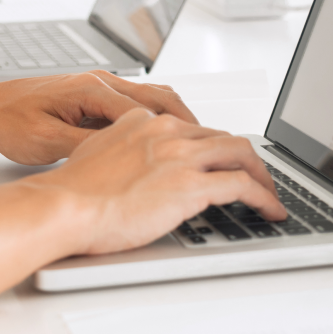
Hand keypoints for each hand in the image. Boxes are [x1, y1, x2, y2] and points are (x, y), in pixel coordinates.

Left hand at [0, 71, 198, 164]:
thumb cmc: (8, 122)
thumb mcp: (46, 142)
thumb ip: (85, 146)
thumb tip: (120, 156)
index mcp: (91, 90)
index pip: (148, 110)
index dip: (177, 133)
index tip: (198, 151)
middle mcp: (100, 82)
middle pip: (161, 97)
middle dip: (190, 123)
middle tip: (212, 149)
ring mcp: (99, 87)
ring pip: (153, 98)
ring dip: (176, 120)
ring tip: (197, 146)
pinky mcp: (94, 97)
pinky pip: (137, 104)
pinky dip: (158, 120)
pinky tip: (163, 142)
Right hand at [26, 109, 286, 254]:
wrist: (63, 207)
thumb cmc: (71, 192)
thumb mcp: (94, 153)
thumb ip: (118, 150)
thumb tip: (126, 163)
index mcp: (144, 122)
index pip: (193, 128)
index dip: (213, 147)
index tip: (220, 160)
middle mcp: (167, 133)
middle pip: (222, 137)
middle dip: (244, 158)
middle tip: (254, 176)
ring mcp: (182, 157)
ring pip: (240, 154)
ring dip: (261, 175)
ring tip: (269, 194)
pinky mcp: (192, 185)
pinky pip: (243, 185)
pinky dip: (263, 197)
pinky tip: (269, 211)